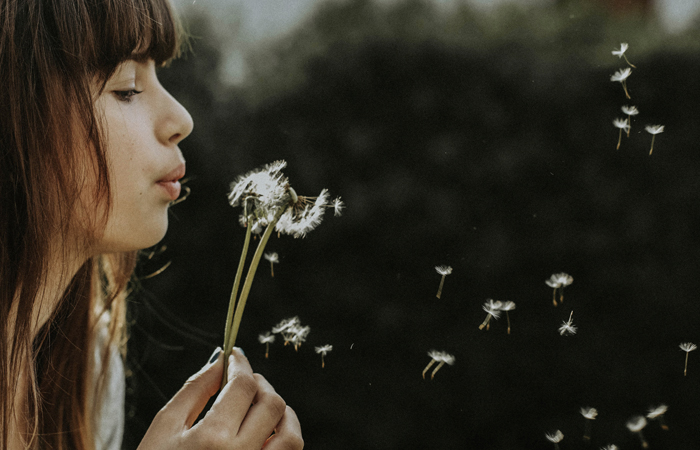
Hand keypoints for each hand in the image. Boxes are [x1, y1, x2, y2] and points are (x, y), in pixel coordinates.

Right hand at [137, 348, 303, 449]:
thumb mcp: (165, 427)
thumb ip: (194, 389)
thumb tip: (220, 360)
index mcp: (212, 439)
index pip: (243, 386)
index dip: (241, 364)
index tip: (235, 356)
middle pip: (272, 405)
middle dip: (260, 385)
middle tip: (243, 381)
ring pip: (291, 436)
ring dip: (281, 414)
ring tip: (260, 406)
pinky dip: (283, 439)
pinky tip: (263, 432)